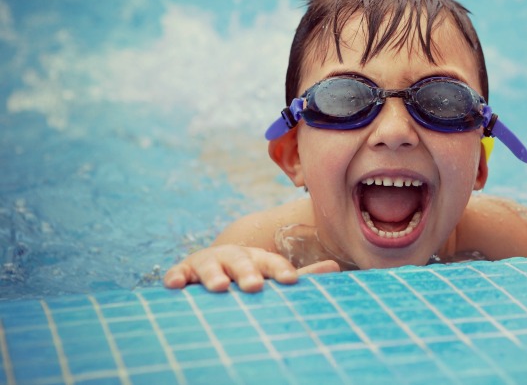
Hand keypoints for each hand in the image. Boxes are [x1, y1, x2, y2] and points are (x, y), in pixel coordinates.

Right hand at [163, 245, 340, 291]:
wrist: (216, 266)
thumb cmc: (251, 274)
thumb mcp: (273, 274)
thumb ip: (302, 274)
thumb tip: (335, 267)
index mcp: (258, 258)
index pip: (272, 262)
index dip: (280, 270)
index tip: (290, 280)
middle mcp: (235, 256)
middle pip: (242, 262)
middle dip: (248, 272)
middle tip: (255, 286)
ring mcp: (209, 261)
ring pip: (211, 265)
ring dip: (214, 274)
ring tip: (220, 286)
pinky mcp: (185, 270)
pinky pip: (179, 272)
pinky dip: (177, 276)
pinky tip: (176, 284)